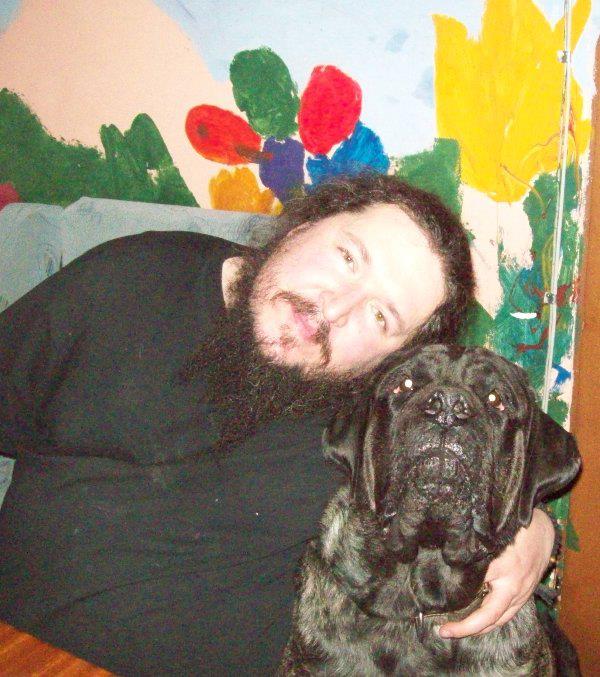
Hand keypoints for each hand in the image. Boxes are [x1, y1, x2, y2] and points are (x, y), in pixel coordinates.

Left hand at [438, 508, 554, 637]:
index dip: (461, 617)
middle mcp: (515, 588)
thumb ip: (471, 553)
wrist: (542, 529)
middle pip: (490, 618)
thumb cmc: (513, 528)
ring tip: (457, 630)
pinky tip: (476, 620)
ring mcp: (522, 593)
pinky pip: (507, 613)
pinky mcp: (525, 594)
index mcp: (504, 571)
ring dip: (479, 628)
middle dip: (467, 629)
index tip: (442, 625)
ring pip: (500, 619)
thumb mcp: (489, 538)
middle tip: (443, 631)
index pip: (479, 601)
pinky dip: (491, 620)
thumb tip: (449, 562)